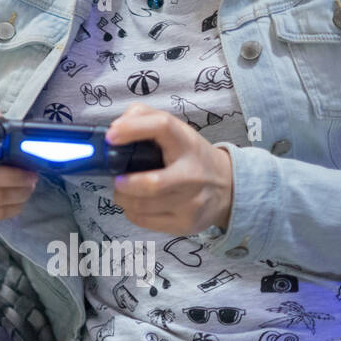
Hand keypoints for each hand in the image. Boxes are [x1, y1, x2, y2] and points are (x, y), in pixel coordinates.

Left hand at [107, 102, 233, 234]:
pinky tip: (136, 203)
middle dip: (124, 182)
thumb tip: (114, 128)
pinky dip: (131, 211)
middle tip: (117, 177)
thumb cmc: (191, 155)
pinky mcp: (185, 224)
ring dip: (122, 196)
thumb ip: (144, 116)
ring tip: (124, 189)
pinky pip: (143, 220)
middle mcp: (192, 174)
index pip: (162, 126)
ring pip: (141, 205)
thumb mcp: (175, 130)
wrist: (228, 187)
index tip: (111, 136)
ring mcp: (191, 203)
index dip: (132, 129)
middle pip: (152, 184)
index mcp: (186, 143)